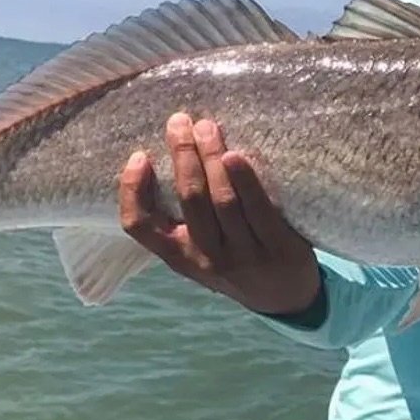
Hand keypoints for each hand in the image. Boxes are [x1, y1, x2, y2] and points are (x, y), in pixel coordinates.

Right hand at [118, 112, 321, 315]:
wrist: (286, 299)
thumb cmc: (236, 260)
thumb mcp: (200, 251)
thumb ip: (184, 218)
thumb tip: (171, 153)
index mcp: (180, 256)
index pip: (140, 227)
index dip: (133, 191)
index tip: (139, 156)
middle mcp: (207, 258)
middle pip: (189, 200)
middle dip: (182, 155)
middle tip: (179, 121)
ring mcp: (243, 256)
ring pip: (221, 201)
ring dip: (211, 158)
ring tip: (206, 127)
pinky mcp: (278, 249)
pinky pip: (257, 209)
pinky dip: (244, 180)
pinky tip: (235, 155)